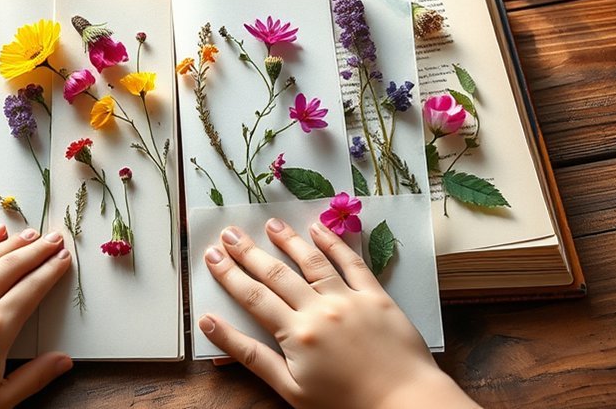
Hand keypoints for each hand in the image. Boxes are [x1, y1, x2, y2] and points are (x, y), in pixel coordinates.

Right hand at [199, 219, 478, 408]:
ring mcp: (349, 299)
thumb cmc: (344, 404)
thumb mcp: (290, 389)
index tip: (212, 255)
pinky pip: (352, 264)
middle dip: (249, 252)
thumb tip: (211, 325)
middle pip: (277, 274)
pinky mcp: (376, 297)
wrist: (404, 403)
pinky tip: (318, 228)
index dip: (229, 274)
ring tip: (269, 224)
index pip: (253, 297)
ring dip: (288, 240)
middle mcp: (319, 309)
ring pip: (312, 262)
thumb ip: (250, 356)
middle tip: (229, 232)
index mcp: (296, 334)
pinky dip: (334, 244)